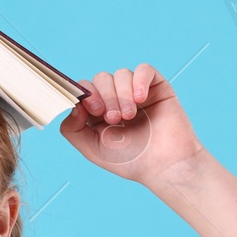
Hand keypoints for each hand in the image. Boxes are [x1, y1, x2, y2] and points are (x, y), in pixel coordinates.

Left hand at [58, 64, 203, 184]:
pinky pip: (144, 69)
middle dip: (105, 96)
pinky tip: (140, 99)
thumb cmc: (130, 161)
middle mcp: (117, 99)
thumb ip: (72, 129)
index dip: (86, 94)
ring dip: (121, 94)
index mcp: (99, 112)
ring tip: (129, 116)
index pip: (85, 89)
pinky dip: (139, 80)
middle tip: (114, 118)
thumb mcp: (92, 148)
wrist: (164, 166)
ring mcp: (137, 92)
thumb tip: (72, 105)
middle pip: (101, 78)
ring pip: (121, 74)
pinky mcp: (157, 88)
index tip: (94, 110)